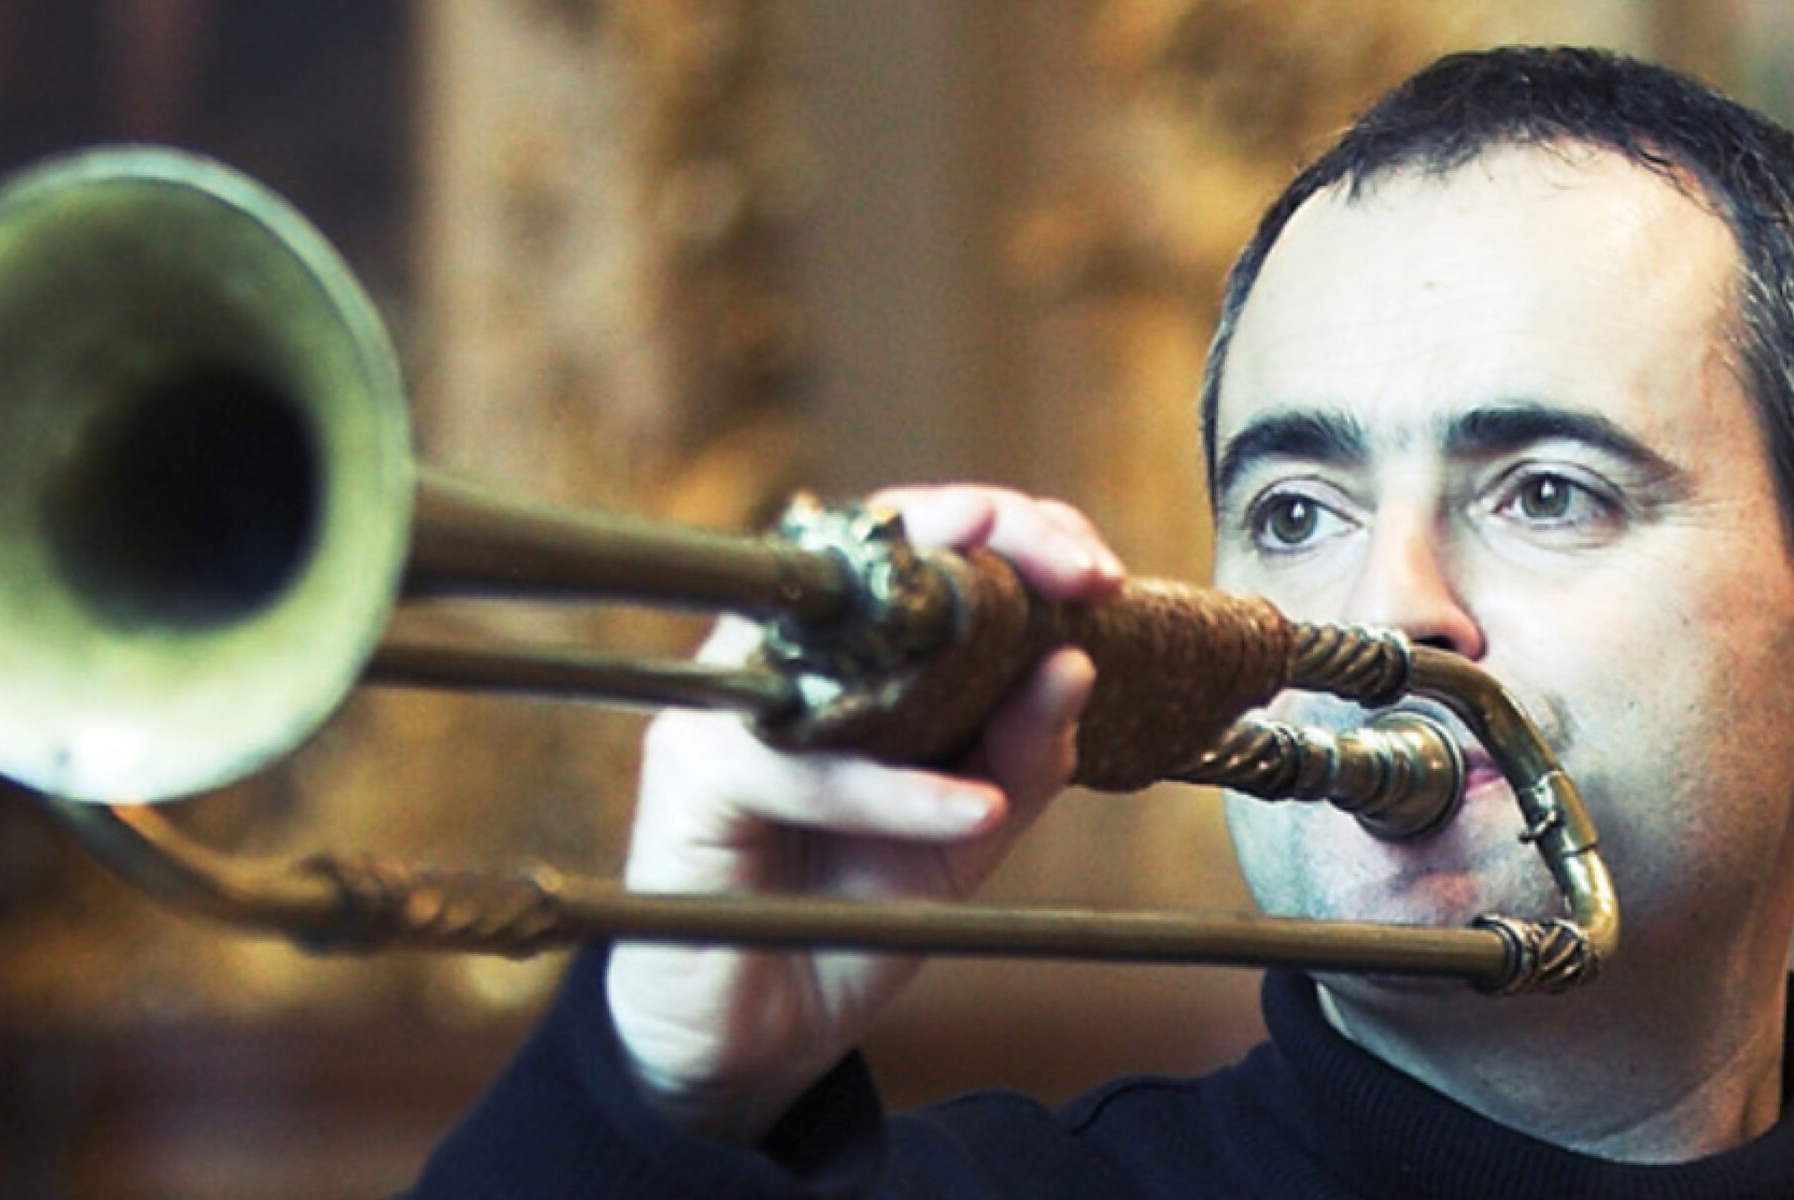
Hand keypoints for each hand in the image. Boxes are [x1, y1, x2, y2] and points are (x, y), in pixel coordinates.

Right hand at [604, 485, 1123, 1144]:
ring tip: (1056, 676)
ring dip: (958, 645)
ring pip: (843, 635)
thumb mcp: (968, 831)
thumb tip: (1078, 659)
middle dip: (993, 534)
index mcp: (850, 649)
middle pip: (876, 541)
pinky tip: (972, 813)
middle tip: (1083, 578)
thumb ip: (1023, 752)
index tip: (1101, 573)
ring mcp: (731, 701)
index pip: (924, 542)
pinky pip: (803, 767)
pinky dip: (896, 794)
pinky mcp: (691, 772)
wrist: (761, 1034)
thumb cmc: (850, 911)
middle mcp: (784, 652)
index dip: (1014, 529)